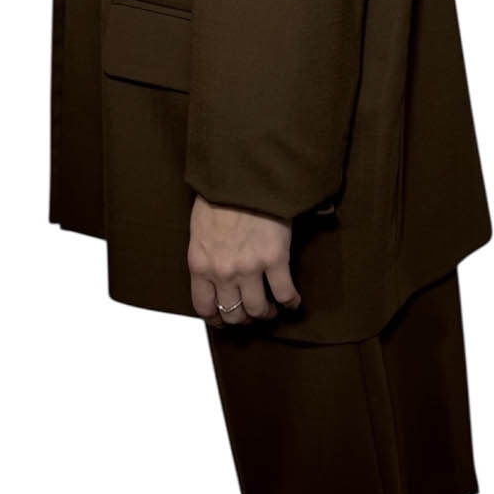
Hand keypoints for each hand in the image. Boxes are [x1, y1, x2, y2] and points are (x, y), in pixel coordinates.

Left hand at [188, 192, 302, 327]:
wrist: (243, 174)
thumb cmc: (220, 193)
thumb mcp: (200, 228)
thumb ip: (206, 253)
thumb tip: (214, 266)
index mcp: (200, 263)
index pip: (204, 307)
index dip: (216, 319)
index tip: (224, 318)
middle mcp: (223, 272)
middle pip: (232, 313)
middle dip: (243, 319)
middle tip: (251, 313)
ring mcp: (249, 268)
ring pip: (258, 309)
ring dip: (266, 314)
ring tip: (272, 308)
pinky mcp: (275, 259)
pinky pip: (284, 293)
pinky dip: (291, 302)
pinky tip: (293, 301)